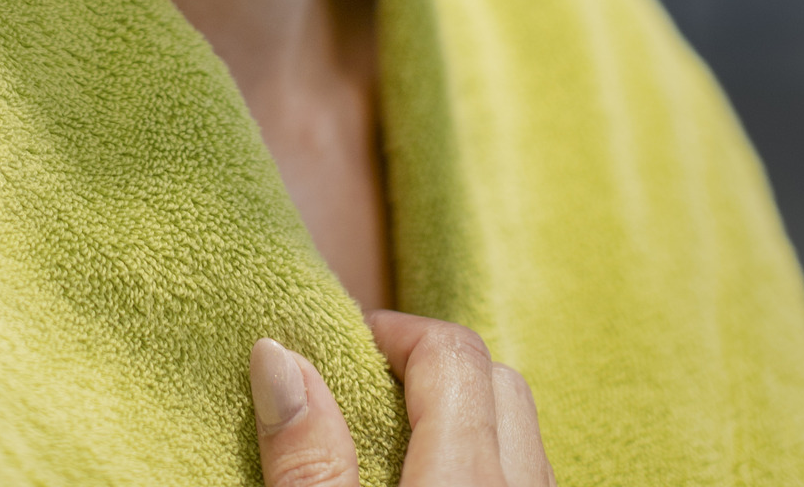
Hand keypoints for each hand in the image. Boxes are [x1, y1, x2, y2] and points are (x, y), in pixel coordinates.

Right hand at [250, 310, 555, 486]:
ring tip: (394, 445)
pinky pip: (526, 479)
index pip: (452, 351)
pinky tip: (434, 485)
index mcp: (470, 477)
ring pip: (520, 437)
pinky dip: (487, 464)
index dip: (391, 332)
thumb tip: (277, 356)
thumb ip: (309, 459)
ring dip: (465, 419)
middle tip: (362, 392)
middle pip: (500, 381)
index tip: (336, 350)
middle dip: (433, 366)